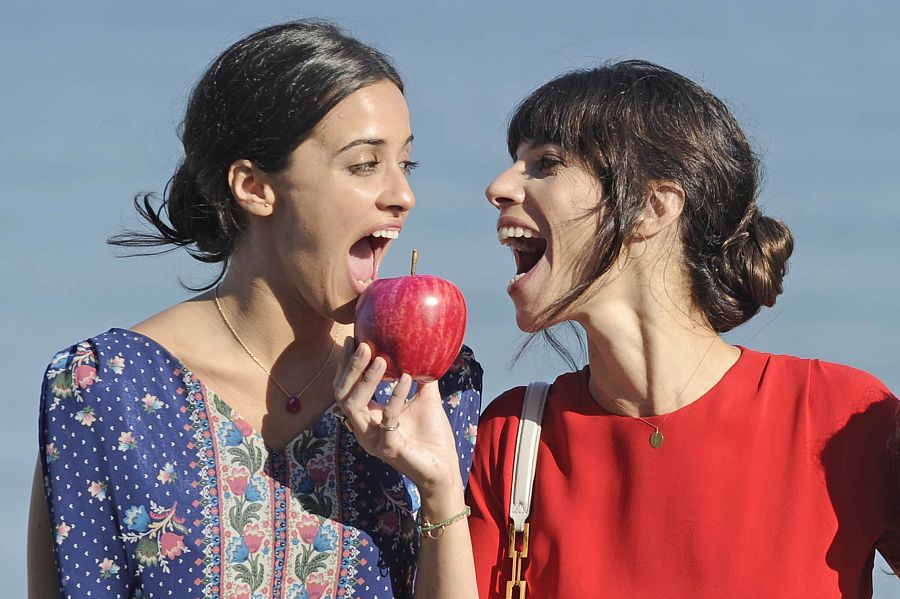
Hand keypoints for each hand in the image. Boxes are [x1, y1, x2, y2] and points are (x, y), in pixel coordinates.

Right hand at [333, 338, 462, 498]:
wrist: (444, 467)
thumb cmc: (431, 435)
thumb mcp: (424, 397)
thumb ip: (420, 375)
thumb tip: (422, 346)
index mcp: (367, 417)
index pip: (346, 388)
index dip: (346, 365)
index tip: (353, 339)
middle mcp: (363, 428)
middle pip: (342, 395)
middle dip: (350, 368)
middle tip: (364, 345)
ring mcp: (372, 440)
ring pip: (353, 407)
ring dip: (366, 380)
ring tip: (382, 358)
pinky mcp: (388, 448)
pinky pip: (386, 420)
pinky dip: (395, 397)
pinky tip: (408, 379)